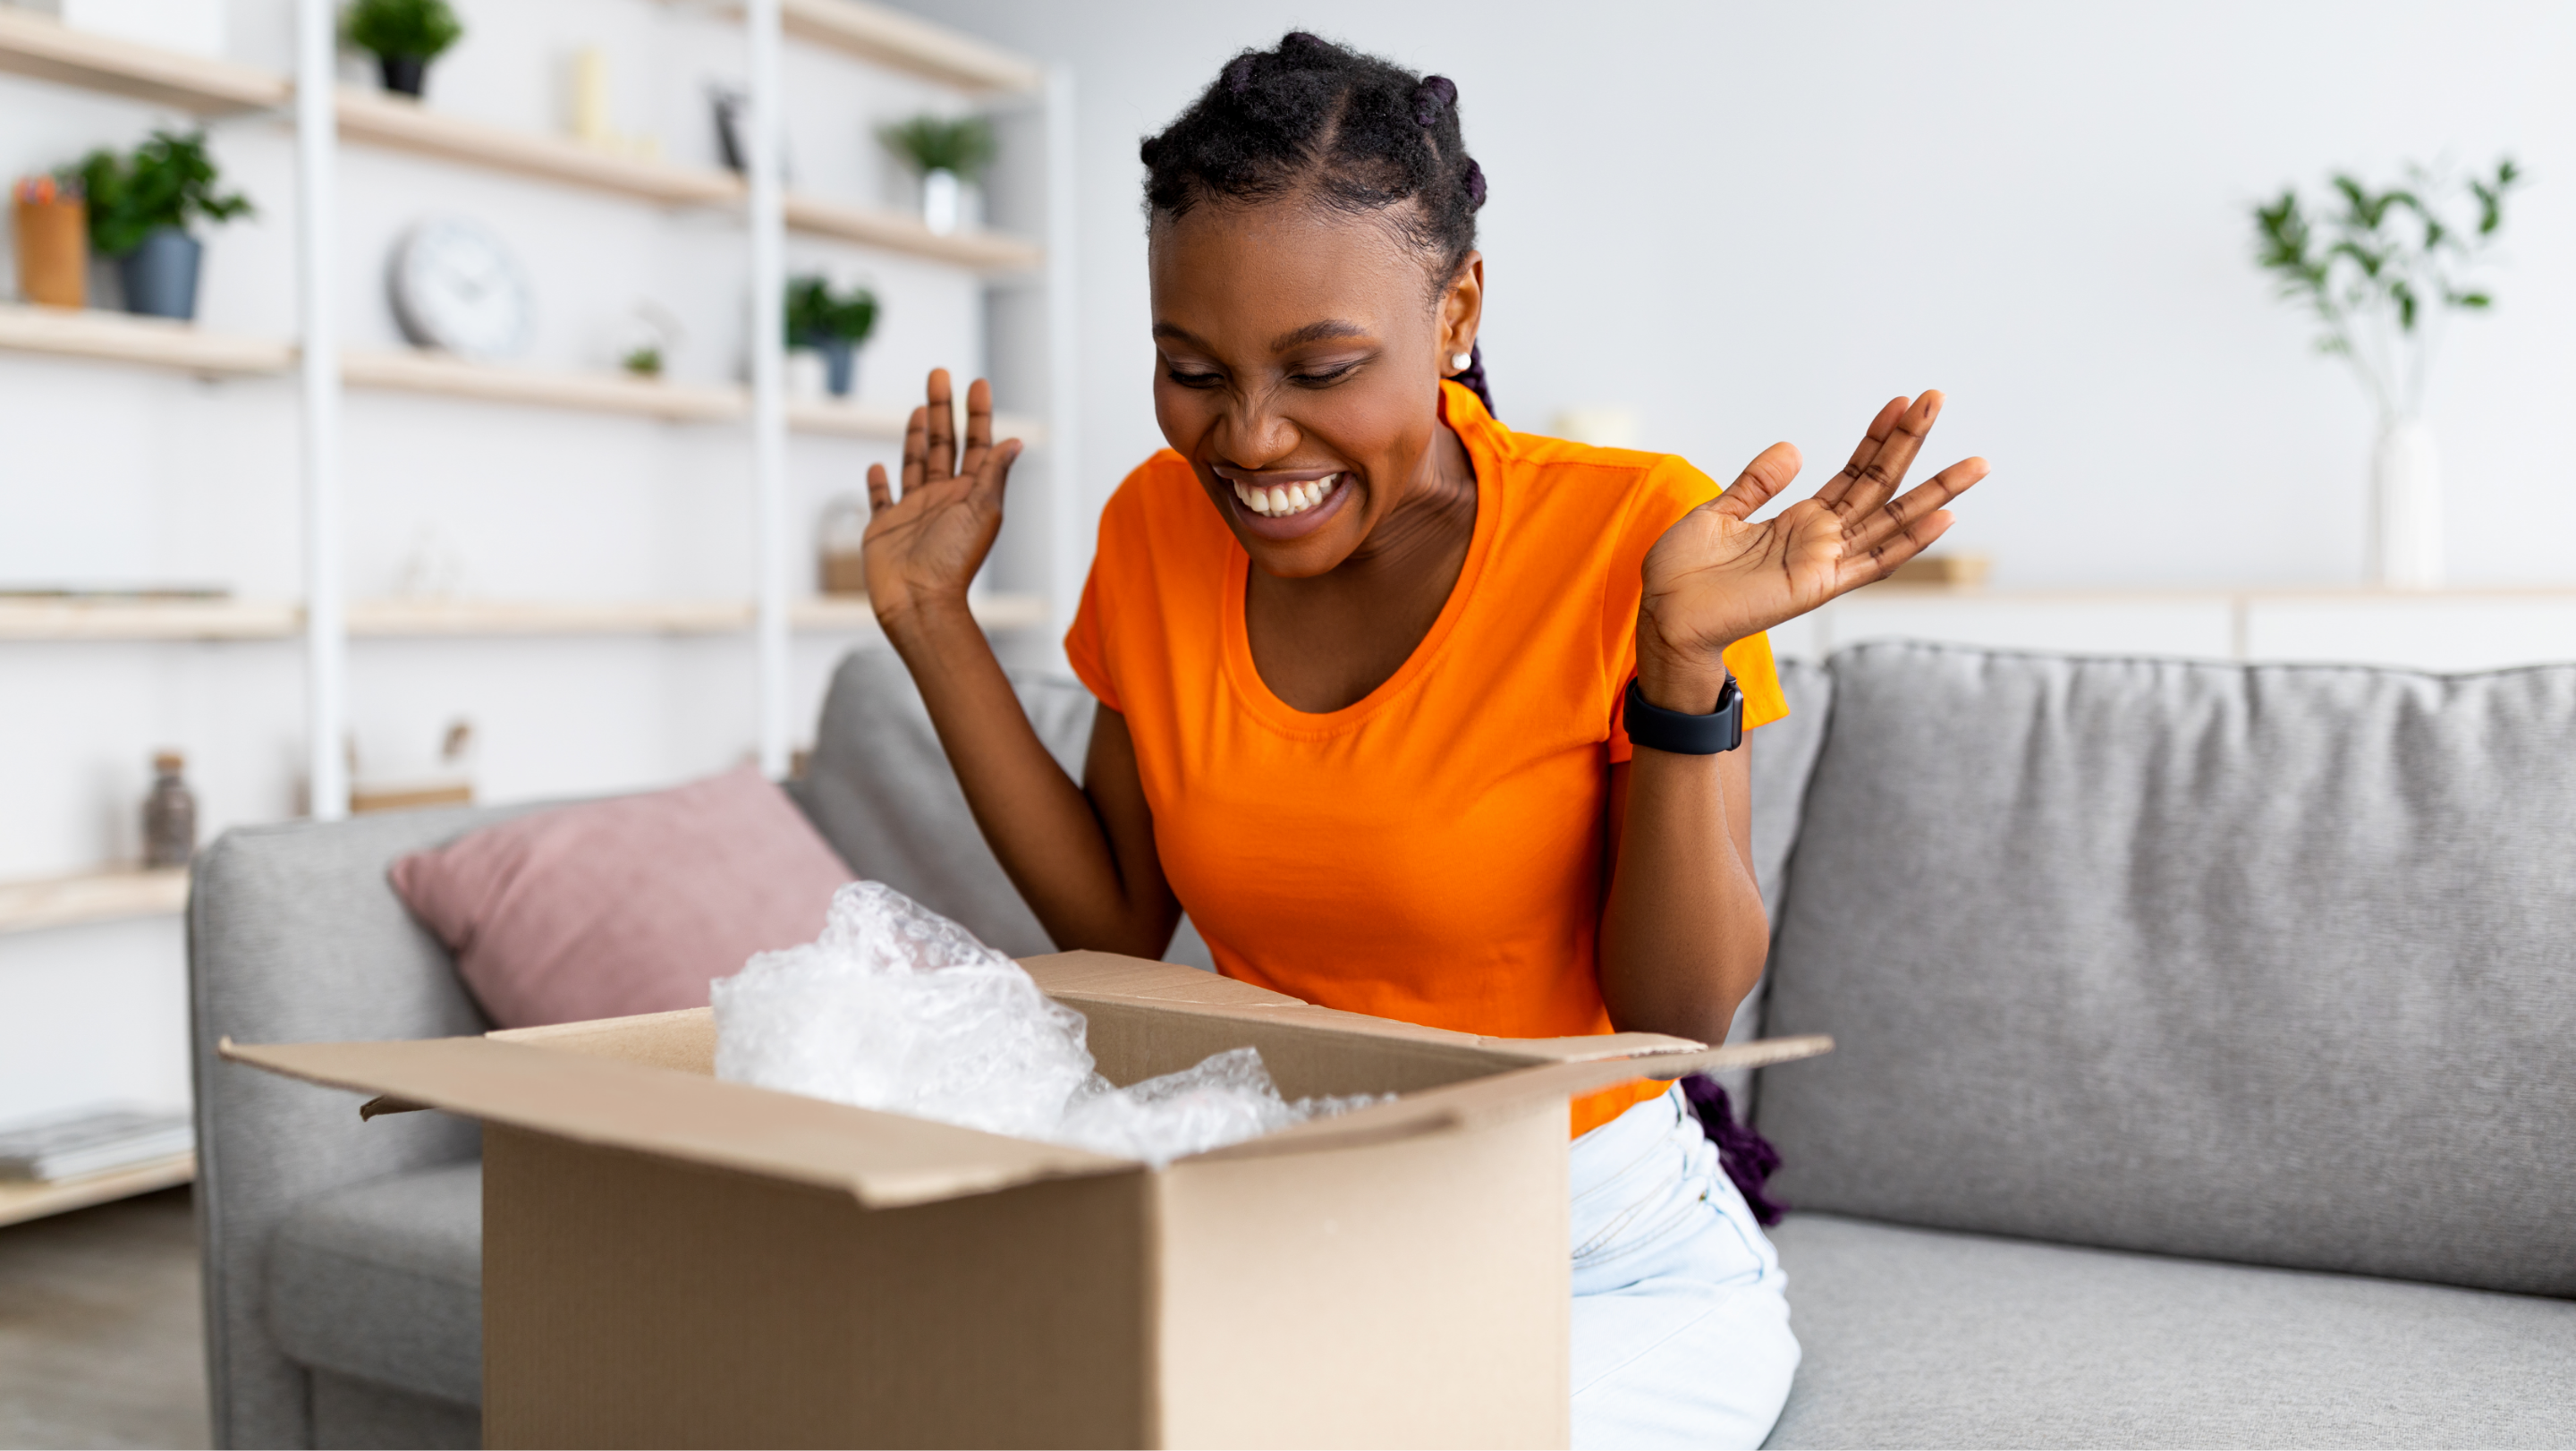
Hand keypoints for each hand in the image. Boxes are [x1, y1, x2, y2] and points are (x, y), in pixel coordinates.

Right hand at [864, 368, 1022, 627]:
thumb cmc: (953, 562)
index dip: (977, 414)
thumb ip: (993, 475)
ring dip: (916, 437)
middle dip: (942, 409)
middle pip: (943, 444)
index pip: (977, 444)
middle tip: (939, 374)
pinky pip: (881, 500)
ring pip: (915, 464)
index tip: (977, 383)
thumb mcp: (982, 512)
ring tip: (920, 409)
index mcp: (969, 494)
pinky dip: (879, 484)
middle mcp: (942, 498)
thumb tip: (1016, 440)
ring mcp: (913, 512)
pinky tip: (878, 467)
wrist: (918, 602)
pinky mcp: (884, 527)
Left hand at [1636, 392, 1986, 709]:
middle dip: (1910, 443)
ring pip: (1891, 520)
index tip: (1901, 402)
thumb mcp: (1718, 513)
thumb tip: (1794, 449)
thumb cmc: (1684, 574)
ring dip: (1935, 493)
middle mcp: (1820, 539)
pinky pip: (1874, 562)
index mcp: (1799, 521)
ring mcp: (1824, 562)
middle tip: (1939, 398)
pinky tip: (1946, 519)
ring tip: (1976, 464)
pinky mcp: (1818, 585)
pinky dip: (1911, 543)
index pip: (1852, 473)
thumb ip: (1757, 484)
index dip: (1877, 437)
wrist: (1664, 615)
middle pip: (1879, 484)